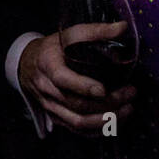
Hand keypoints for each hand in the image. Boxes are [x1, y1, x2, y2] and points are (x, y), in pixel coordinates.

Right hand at [17, 23, 136, 136]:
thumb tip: (122, 27)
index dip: (83, 86)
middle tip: (130, 93)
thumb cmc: (52, 48)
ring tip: (127, 109)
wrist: (28, 64)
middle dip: (107, 103)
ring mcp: (51, 107)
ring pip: (78, 122)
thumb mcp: (69, 34)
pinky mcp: (56, 118)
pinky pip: (77, 130)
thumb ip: (95, 31)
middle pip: (76, 104)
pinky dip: (98, 130)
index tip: (104, 89)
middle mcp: (47, 89)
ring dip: (106, 120)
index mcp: (48, 65)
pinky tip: (115, 121)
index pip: (63, 79)